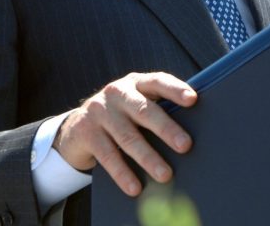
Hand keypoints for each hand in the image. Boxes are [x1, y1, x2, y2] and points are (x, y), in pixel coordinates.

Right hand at [54, 71, 197, 196]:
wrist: (76, 126)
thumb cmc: (121, 116)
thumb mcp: (135, 105)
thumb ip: (157, 109)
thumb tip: (191, 132)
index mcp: (136, 83)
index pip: (158, 81)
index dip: (175, 89)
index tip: (193, 100)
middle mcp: (117, 93)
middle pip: (144, 111)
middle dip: (166, 129)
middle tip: (185, 145)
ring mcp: (99, 112)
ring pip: (128, 137)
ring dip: (148, 158)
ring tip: (165, 175)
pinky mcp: (86, 133)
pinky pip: (108, 156)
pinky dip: (123, 173)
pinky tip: (135, 187)